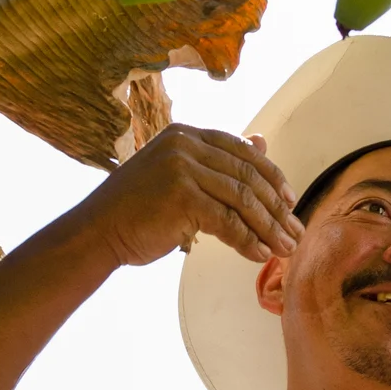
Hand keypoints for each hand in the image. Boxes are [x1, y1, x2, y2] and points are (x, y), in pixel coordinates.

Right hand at [72, 124, 302, 268]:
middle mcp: (184, 144)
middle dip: (276, 207)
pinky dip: (248, 241)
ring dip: (269, 227)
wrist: (96, 232)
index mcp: (185, 134)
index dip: (271, 176)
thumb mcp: (178, 175)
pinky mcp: (182, 196)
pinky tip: (260, 255)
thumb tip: (262, 142)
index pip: (240, 151)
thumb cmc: (135, 209)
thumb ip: (217, 160)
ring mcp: (182, 168)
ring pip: (242, 199)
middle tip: (295, 231)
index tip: (290, 201)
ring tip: (285, 248)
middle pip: (247, 175)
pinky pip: (228, 221)